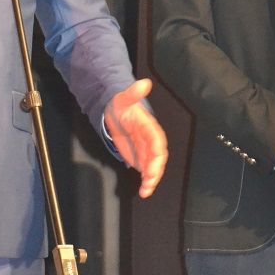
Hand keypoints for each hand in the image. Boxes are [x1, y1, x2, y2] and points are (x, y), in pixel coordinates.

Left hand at [104, 78, 167, 197]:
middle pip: (158, 157)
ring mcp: (146, 150)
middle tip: (149, 182)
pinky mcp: (140, 158)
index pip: (158, 141)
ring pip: (153, 167)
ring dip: (151, 179)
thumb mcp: (123, 97)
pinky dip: (146, 182)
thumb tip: (144, 83)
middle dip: (155, 170)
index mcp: (150, 126)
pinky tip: (143, 191)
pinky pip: (146, 171)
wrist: (116, 112)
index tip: (154, 165)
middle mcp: (151, 140)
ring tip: (145, 190)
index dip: (157, 153)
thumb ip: (133, 93)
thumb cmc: (121, 105)